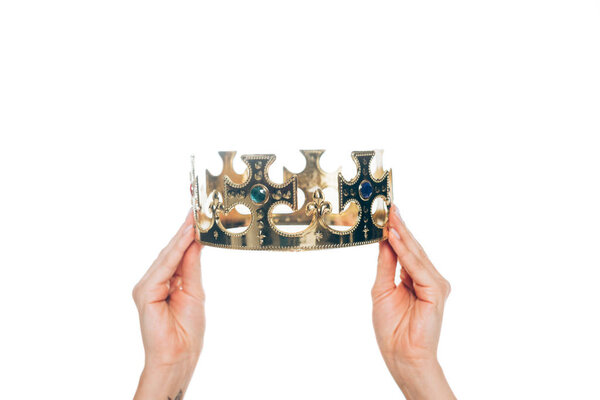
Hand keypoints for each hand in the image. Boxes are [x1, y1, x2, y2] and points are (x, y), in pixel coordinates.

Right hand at [132, 210, 203, 399]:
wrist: (180, 355)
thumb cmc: (187, 329)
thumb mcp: (195, 290)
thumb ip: (191, 266)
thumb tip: (195, 241)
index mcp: (165, 281)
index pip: (177, 253)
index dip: (187, 234)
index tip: (198, 215)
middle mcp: (153, 281)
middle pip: (171, 250)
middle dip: (185, 230)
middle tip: (198, 208)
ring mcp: (147, 285)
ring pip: (167, 255)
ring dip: (182, 236)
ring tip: (196, 218)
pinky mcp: (145, 291)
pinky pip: (164, 266)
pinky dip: (176, 250)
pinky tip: (187, 237)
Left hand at [372, 205, 454, 399]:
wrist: (401, 355)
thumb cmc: (392, 329)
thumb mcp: (382, 289)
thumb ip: (386, 264)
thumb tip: (385, 239)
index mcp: (416, 279)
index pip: (405, 250)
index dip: (396, 231)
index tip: (386, 213)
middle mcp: (428, 279)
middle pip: (412, 248)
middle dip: (400, 227)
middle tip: (388, 206)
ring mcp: (434, 284)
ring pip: (415, 253)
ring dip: (402, 234)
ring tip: (390, 216)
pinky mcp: (436, 290)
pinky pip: (417, 266)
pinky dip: (405, 251)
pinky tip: (396, 237)